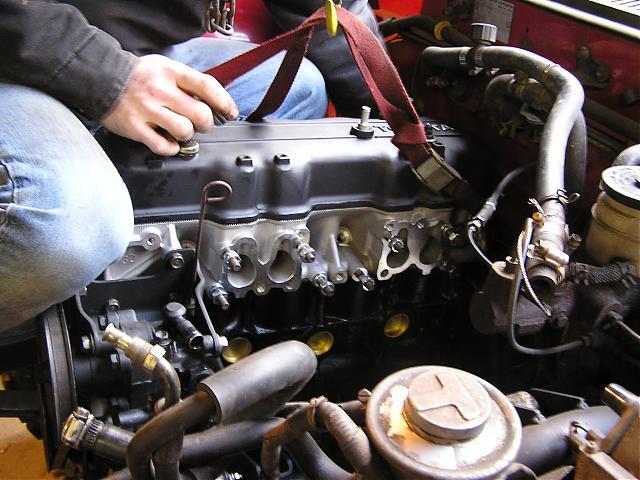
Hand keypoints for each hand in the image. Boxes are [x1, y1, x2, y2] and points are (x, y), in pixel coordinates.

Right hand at [102, 54, 237, 155]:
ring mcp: (147, 110)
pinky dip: (171, 148)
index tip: (231, 112)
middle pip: (200, 114)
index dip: (224, 102)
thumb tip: (216, 102)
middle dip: (206, 123)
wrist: (101, 78)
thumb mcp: (166, 68)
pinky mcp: (135, 127)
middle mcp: (160, 90)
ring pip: (184, 130)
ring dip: (188, 135)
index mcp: (171, 72)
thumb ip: (188, 83)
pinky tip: (168, 141)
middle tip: (201, 123)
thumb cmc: (140, 76)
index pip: (207, 86)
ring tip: (180, 130)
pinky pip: (163, 146)